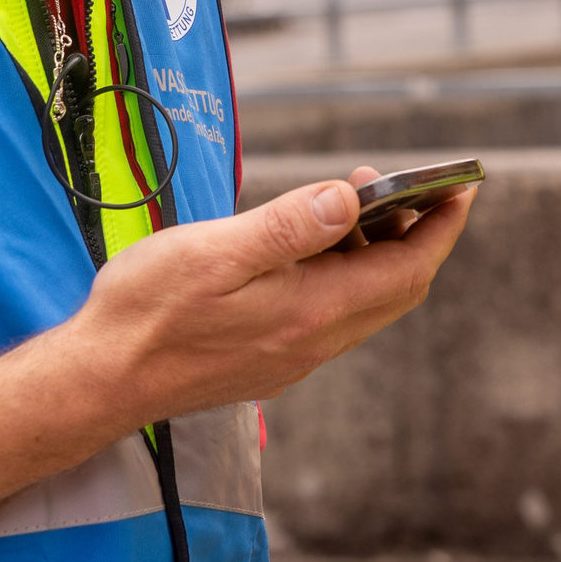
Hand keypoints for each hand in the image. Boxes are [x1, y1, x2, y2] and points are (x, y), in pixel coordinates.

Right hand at [55, 171, 472, 432]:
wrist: (99, 380)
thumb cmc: (147, 310)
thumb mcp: (216, 252)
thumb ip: (289, 227)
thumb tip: (352, 200)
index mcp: (312, 313)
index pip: (407, 269)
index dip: (442, 226)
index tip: (461, 186)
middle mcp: (314, 342)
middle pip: (397, 287)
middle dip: (415, 232)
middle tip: (398, 181)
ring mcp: (294, 355)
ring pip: (366, 300)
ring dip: (376, 250)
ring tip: (354, 201)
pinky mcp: (273, 359)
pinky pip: (334, 312)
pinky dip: (345, 271)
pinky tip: (314, 244)